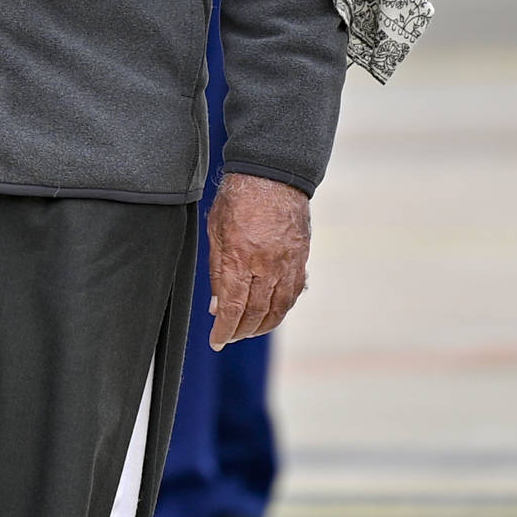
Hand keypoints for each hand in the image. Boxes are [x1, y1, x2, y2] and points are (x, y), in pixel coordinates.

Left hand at [207, 173, 311, 348]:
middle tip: (230, 336)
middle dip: (241, 331)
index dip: (224, 330)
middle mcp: (266, 265)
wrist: (272, 175)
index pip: (233, 307)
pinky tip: (271, 313)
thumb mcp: (216, 233)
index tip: (217, 341)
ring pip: (278, 308)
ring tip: (249, 330)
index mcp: (240, 257)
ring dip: (263, 325)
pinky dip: (282, 308)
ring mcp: (287, 263)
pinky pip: (293, 293)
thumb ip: (218, 272)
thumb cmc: (238, 199)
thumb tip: (218, 306)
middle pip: (255, 313)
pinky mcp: (301, 259)